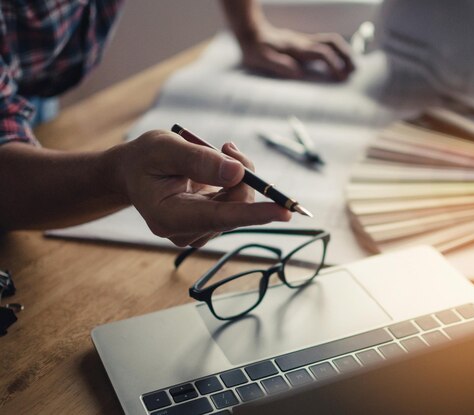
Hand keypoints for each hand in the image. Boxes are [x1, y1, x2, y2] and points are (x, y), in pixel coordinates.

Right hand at [111, 130, 290, 246]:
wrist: (133, 173)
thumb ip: (199, 161)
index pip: (219, 218)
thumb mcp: (165, 148)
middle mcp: (185, 232)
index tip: (283, 212)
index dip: (253, 213)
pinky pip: (238, 203)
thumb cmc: (145, 158)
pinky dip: (237, 182)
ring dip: (239, 176)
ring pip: (241, 204)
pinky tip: (220, 169)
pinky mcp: (211, 225)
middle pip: (235, 209)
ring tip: (217, 155)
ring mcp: (199, 232)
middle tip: (228, 148)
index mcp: (168, 217)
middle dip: (243, 177)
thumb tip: (238, 173)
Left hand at [238, 23, 354, 80]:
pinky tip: (340, 61)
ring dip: (344, 51)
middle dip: (346, 55)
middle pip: (332, 42)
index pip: (321, 53)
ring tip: (352, 66)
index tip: (341, 77)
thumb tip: (298, 73)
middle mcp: (303, 42)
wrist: (250, 31)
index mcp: (296, 48)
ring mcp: (304, 40)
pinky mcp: (303, 42)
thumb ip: (279, 65)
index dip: (333, 64)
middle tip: (355, 71)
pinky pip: (325, 43)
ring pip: (331, 40)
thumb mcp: (261, 59)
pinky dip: (337, 51)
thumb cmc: (254, 48)